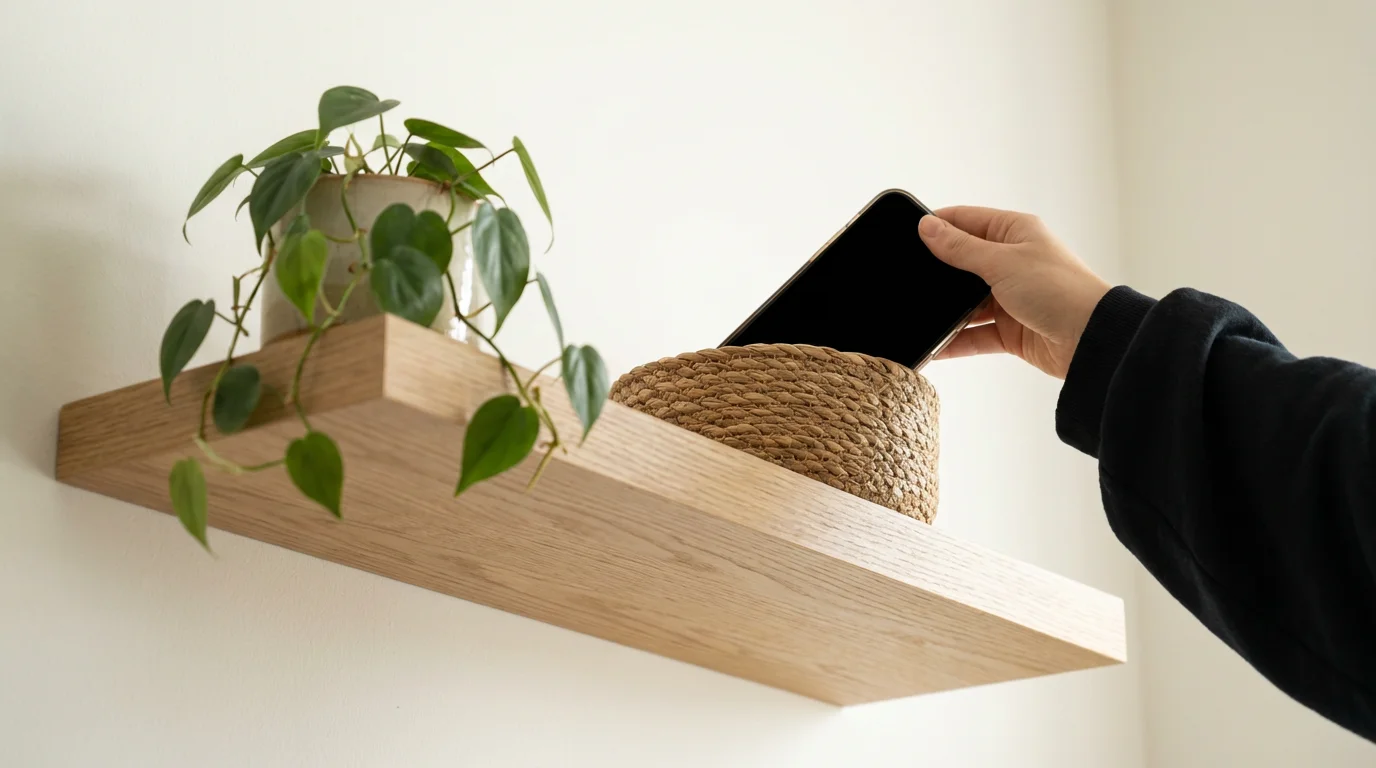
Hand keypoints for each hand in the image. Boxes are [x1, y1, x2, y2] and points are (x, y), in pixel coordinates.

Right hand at [918, 206, 1110, 378]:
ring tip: (917, 314)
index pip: (966, 221)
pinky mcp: (1009, 330)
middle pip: (962, 263)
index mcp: (1014, 232)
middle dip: (938, 274)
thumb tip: (927, 227)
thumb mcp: (1002, 262)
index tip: (906, 235)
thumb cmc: (1059, 290)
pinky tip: (934, 346)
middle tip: (905, 278)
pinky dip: (955, 340)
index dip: (937, 226)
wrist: (1090, 339)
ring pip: (966, 303)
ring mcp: (1009, 297)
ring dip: (946, 311)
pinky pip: (973, 334)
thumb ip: (960, 248)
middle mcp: (1011, 261)